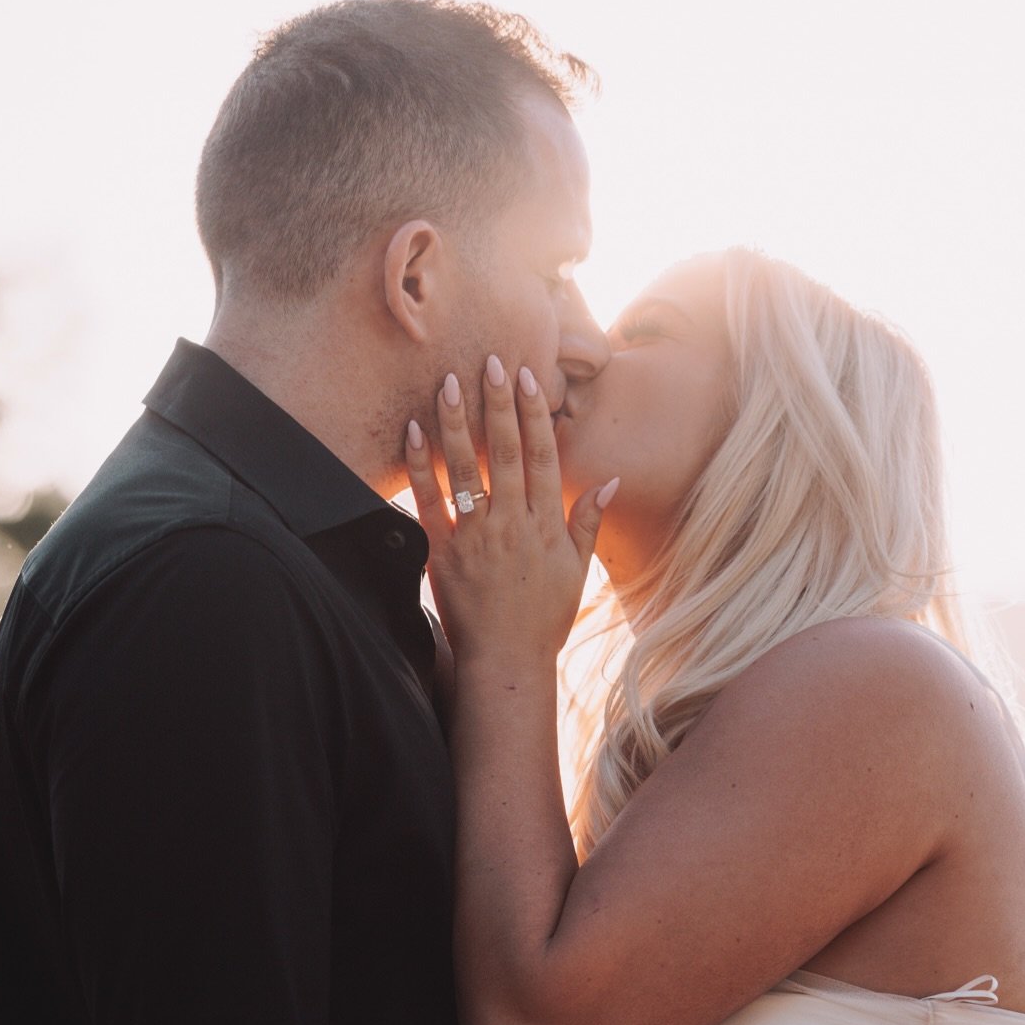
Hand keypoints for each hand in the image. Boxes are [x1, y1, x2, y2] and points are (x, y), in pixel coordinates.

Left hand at [405, 356, 618, 668]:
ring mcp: (478, 536)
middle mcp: (513, 522)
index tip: (529, 377)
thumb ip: (589, 521)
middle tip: (490, 361)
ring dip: (457, 422)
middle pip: (505, 451)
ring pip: (467, 468)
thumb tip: (610, 481)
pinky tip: (414, 431)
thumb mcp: (577, 569)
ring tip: (448, 382)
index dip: (535, 413)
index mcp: (547, 523)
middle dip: (497, 403)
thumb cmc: (544, 617)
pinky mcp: (444, 552)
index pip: (543, 454)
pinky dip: (421, 465)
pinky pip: (430, 501)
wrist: (507, 663)